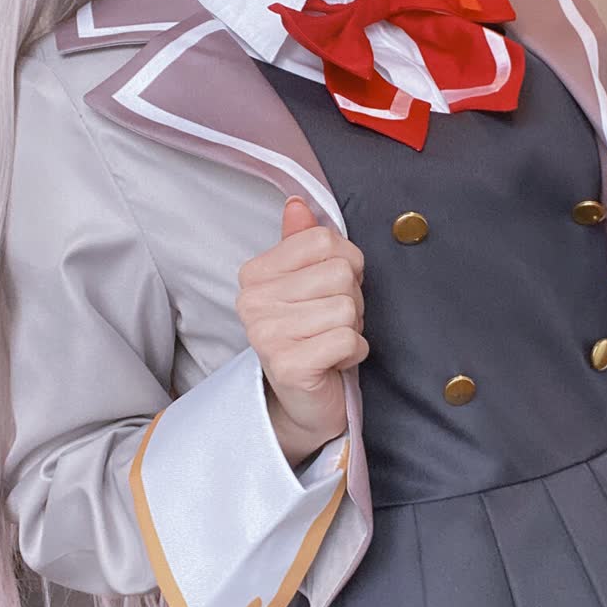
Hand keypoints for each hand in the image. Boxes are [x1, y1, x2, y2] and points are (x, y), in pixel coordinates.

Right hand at [236, 197, 367, 460]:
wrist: (303, 403)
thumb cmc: (310, 336)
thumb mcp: (306, 283)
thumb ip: (300, 243)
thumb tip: (297, 203)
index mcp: (254, 274)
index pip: (323, 240)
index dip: (346, 264)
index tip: (331, 291)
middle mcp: (252, 302)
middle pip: (340, 273)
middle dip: (351, 299)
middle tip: (331, 323)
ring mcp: (267, 335)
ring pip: (347, 307)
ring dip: (353, 328)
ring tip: (332, 341)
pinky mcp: (288, 366)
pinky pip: (348, 339)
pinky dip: (354, 351)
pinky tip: (335, 361)